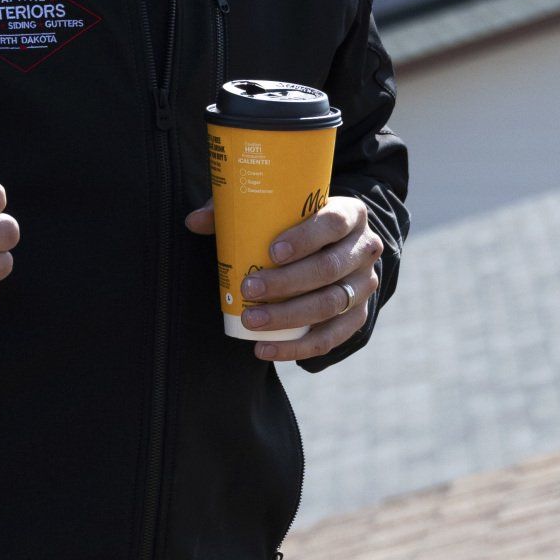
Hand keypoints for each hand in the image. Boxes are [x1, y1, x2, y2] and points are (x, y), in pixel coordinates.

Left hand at [184, 192, 382, 361]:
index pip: (334, 223)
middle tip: (249, 290)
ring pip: (331, 304)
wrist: (335, 247)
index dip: (306, 238)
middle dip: (287, 283)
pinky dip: (296, 348)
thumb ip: (237, 209)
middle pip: (330, 268)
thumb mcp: (276, 209)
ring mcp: (365, 285)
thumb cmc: (298, 224)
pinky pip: (330, 338)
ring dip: (288, 316)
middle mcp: (365, 249)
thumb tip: (194, 221)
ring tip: (251, 321)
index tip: (272, 251)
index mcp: (351, 214)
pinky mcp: (357, 315)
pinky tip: (265, 350)